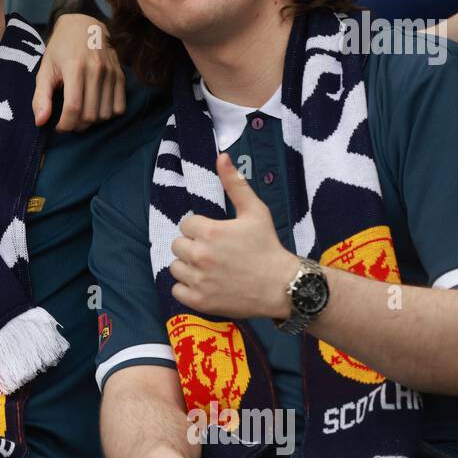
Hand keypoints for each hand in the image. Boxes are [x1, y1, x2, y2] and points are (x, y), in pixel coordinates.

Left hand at [32, 13, 126, 131]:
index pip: (73, 108)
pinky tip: (96, 108)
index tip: (59, 126)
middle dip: (76, 125)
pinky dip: (107, 114)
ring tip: (81, 114)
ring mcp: (111, 73)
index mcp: (74, 68)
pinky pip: (119, 107)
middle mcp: (95, 70)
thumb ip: (40, 97)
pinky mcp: (120, 75)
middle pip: (90, 115)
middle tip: (68, 120)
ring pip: (105, 114)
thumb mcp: (45, 69)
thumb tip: (40, 122)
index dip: (65, 125)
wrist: (84, 25)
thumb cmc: (60, 49)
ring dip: (92, 122)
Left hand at [171, 153, 297, 319]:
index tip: (218, 236)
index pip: (186, 224)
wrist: (282, 286)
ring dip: (188, 267)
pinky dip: (186, 288)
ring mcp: (198, 280)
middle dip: (193, 246)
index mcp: (209, 232)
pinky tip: (205, 284)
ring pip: (175, 267)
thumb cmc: (268, 246)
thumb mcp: (254, 211)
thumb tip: (221, 156)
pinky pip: (176, 290)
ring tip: (210, 268)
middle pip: (178, 245)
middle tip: (215, 252)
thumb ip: (234, 184)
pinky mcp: (199, 301)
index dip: (201, 228)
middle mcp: (199, 256)